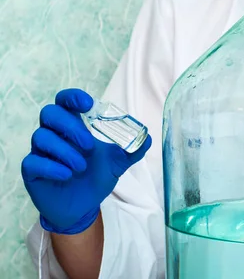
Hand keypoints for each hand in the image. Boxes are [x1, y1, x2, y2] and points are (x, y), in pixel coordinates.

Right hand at [21, 89, 150, 233]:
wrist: (83, 207)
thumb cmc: (96, 177)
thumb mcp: (118, 163)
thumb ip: (132, 150)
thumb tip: (148, 138)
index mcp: (73, 126)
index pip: (65, 101)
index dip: (72, 97)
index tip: (87, 104)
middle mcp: (55, 134)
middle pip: (50, 113)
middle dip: (70, 126)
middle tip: (90, 144)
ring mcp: (41, 152)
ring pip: (41, 137)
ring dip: (65, 150)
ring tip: (81, 167)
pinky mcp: (32, 171)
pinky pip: (32, 162)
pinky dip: (52, 167)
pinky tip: (67, 175)